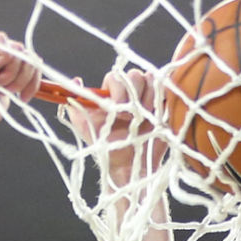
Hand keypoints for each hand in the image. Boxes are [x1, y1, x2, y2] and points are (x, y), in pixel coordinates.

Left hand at [65, 67, 159, 184]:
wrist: (127, 165)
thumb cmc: (105, 146)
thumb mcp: (84, 125)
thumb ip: (76, 104)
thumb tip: (74, 81)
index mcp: (112, 93)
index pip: (116, 76)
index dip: (118, 90)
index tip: (116, 109)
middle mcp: (130, 92)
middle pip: (135, 75)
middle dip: (132, 94)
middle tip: (130, 116)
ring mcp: (148, 97)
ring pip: (151, 81)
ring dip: (146, 100)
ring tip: (141, 120)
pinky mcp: (163, 106)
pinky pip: (166, 90)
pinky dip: (161, 100)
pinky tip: (154, 117)